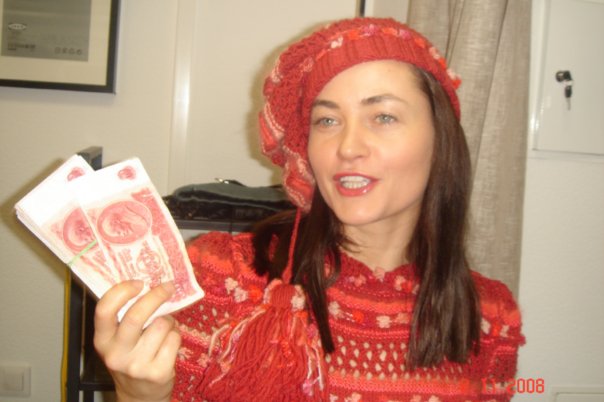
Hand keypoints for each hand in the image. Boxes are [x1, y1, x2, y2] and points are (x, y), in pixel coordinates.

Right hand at [94, 281, 180, 401]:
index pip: (104, 310)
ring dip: (168, 320)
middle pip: (136, 316)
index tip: (139, 282)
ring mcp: (137, 365)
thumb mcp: (119, 340)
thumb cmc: (131, 357)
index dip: (122, 291)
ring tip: (164, 328)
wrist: (140, 395)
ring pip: (161, 325)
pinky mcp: (158, 372)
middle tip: (168, 286)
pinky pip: (174, 339)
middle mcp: (116, 354)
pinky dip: (176, 335)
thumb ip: (125, 316)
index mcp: (102, 340)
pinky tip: (169, 342)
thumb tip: (149, 283)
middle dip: (156, 296)